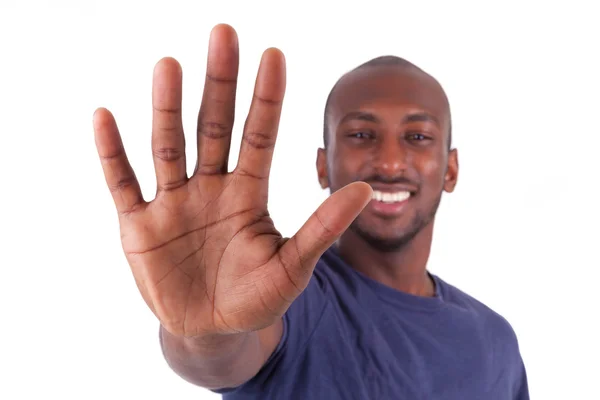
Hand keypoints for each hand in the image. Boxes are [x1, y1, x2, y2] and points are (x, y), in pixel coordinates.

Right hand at [93, 24, 371, 337]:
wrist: (213, 330)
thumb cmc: (257, 297)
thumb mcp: (293, 265)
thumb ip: (324, 228)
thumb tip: (366, 190)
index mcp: (248, 193)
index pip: (260, 135)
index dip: (266, 97)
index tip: (274, 54)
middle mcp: (211, 187)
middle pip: (215, 126)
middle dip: (219, 83)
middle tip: (224, 34)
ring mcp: (173, 203)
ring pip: (169, 146)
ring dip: (167, 108)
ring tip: (168, 65)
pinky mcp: (139, 225)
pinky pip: (122, 182)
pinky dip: (112, 153)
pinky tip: (104, 117)